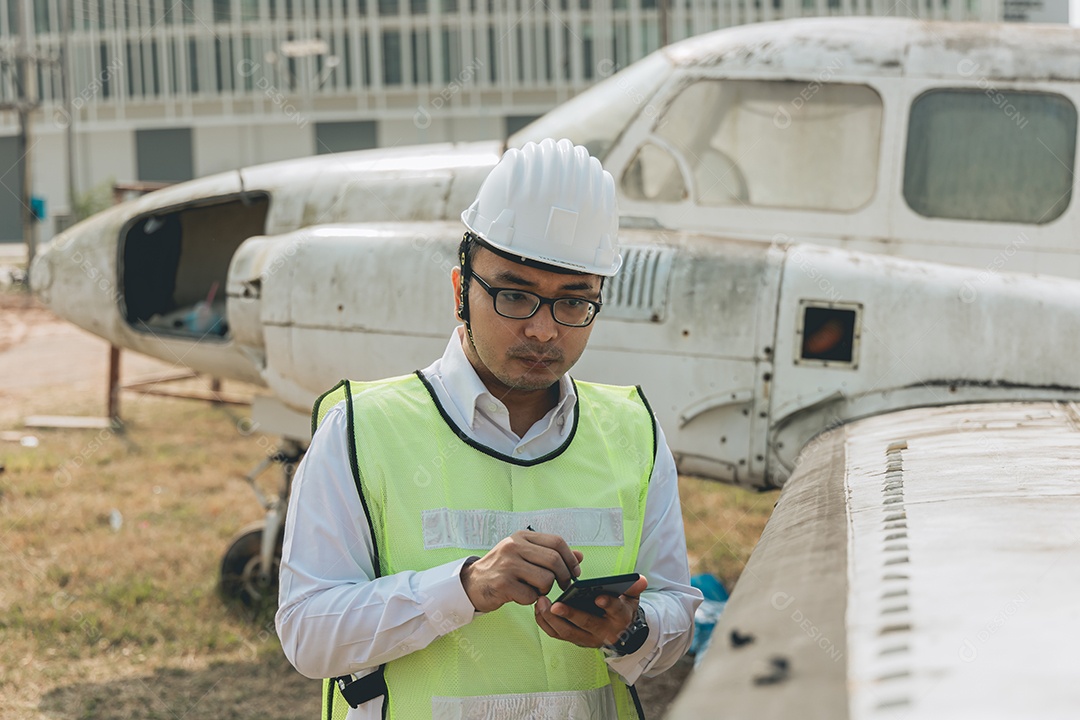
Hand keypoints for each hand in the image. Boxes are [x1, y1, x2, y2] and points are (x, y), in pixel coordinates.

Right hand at [460, 529, 583, 612]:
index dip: (570, 559)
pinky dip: (531, 599)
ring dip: (546, 590)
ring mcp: (507, 565)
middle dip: (563, 577)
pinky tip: (521, 596)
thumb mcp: (525, 555)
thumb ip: (551, 554)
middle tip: (562, 586)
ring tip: (535, 590)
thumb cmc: (504, 569)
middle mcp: (514, 546)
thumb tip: (580, 556)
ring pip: (545, 579)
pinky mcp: (502, 584)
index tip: (574, 572)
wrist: (472, 583)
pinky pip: (531, 595)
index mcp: (522, 536)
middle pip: (554, 561)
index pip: (557, 542)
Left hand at [534, 575, 648, 647]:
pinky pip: (557, 634)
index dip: (608, 604)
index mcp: (620, 618)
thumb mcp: (631, 598)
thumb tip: (640, 579)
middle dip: (570, 615)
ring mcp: (587, 638)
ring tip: (542, 602)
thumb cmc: (621, 609)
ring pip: (567, 632)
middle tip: (555, 605)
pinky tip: (539, 608)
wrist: (619, 633)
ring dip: (552, 619)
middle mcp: (604, 632)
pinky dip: (545, 623)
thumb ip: (634, 587)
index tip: (599, 597)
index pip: (616, 610)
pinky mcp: (574, 639)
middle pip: (586, 624)